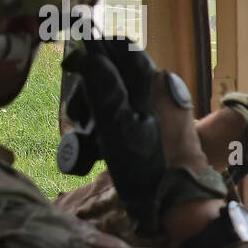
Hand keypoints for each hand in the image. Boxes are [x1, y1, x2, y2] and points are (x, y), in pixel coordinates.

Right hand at [63, 42, 225, 236]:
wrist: (177, 199)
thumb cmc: (147, 163)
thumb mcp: (116, 123)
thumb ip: (103, 87)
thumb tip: (88, 56)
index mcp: (156, 81)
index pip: (122, 48)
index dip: (93, 53)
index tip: (70, 67)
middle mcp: (163, 89)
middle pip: (117, 73)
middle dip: (90, 91)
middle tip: (78, 118)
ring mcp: (163, 109)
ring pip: (120, 96)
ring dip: (97, 111)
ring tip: (87, 136)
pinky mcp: (160, 127)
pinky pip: (129, 115)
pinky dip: (111, 124)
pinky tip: (98, 145)